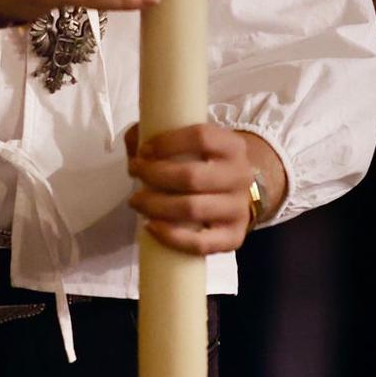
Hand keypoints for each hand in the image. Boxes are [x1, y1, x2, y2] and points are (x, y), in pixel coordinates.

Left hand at [123, 122, 254, 255]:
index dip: (167, 143)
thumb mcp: (187, 142)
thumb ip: (156, 133)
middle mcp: (241, 176)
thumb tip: (134, 143)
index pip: (201, 138)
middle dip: (154, 175)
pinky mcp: (234, 237)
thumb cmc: (202, 162)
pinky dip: (172, 237)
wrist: (233, 192)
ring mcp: (240, 209)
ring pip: (193, 209)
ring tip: (136, 200)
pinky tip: (151, 226)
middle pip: (192, 176)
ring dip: (156, 206)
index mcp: (232, 146)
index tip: (143, 151)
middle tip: (134, 172)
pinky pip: (201, 243)